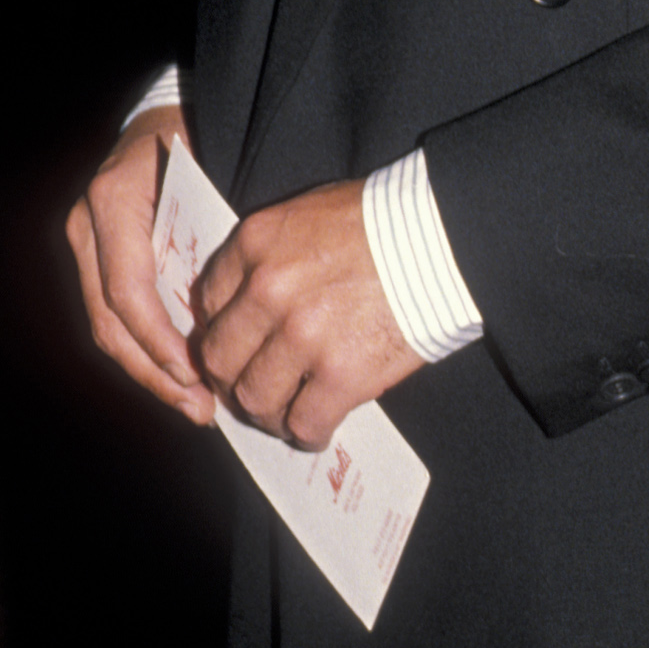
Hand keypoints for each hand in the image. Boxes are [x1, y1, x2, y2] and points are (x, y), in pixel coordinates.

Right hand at [67, 106, 213, 425]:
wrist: (173, 111)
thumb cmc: (204, 141)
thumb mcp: (215, 176)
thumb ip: (216, 238)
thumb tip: (236, 319)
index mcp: (115, 201)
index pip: (128, 293)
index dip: (161, 343)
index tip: (198, 377)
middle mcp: (88, 223)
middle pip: (111, 321)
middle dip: (156, 372)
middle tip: (201, 409)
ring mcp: (85, 240)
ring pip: (108, 326)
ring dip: (149, 371)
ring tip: (193, 405)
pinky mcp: (94, 255)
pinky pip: (114, 314)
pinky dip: (145, 349)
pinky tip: (179, 376)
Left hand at [190, 180, 420, 449]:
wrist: (441, 236)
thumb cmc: (383, 220)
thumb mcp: (308, 214)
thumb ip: (269, 254)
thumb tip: (249, 298)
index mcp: (255, 244)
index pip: (207, 302)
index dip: (219, 330)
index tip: (236, 344)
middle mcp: (267, 290)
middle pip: (219, 358)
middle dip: (231, 380)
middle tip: (251, 386)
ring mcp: (303, 336)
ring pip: (254, 398)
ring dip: (266, 414)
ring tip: (285, 414)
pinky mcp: (341, 374)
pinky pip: (304, 422)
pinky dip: (307, 433)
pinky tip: (319, 427)